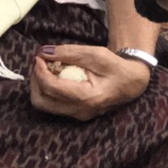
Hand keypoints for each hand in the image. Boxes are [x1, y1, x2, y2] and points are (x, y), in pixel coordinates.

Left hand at [30, 44, 149, 120]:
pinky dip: (46, 90)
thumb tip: (43, 51)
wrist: (132, 84)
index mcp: (87, 97)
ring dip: (39, 85)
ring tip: (47, 69)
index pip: (51, 87)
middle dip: (35, 80)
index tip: (39, 56)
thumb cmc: (116, 67)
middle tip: (40, 63)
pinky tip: (54, 77)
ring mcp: (77, 116)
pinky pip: (51, 105)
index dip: (40, 71)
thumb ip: (69, 53)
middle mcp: (80, 111)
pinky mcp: (74, 114)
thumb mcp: (96, 54)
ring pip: (43, 105)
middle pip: (41, 101)